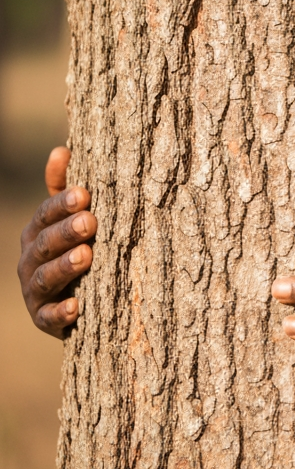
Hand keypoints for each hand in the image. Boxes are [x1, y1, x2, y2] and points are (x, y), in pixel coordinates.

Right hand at [17, 146, 95, 336]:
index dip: (61, 204)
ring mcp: (35, 290)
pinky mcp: (44, 318)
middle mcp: (30, 260)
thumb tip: (61, 149)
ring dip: (64, 267)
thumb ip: (63, 188)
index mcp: (37, 232)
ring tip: (86, 256)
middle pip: (44, 244)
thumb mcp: (72, 218)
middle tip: (90, 222)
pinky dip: (60, 313)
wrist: (82, 299)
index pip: (45, 214)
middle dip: (66, 232)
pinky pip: (49, 317)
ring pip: (44, 278)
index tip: (84, 194)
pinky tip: (76, 307)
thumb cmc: (77, 247)